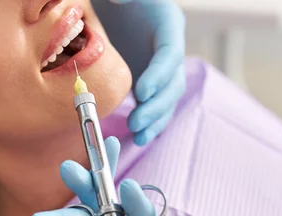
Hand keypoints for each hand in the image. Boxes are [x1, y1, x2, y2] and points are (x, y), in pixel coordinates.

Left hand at [111, 0, 186, 145]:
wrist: (108, 4)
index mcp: (167, 23)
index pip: (170, 53)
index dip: (159, 75)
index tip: (141, 92)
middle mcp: (169, 47)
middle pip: (173, 81)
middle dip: (157, 105)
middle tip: (136, 122)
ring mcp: (160, 65)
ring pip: (167, 98)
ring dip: (155, 119)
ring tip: (139, 136)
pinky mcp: (150, 78)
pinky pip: (156, 103)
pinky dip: (150, 121)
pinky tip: (139, 137)